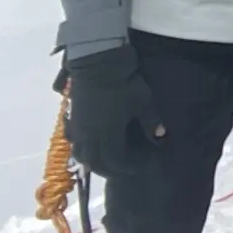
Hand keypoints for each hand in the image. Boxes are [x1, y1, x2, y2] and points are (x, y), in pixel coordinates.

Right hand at [65, 44, 164, 175]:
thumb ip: (151, 121)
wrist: (98, 63)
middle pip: (97, 163)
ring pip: (83, 155)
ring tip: (108, 162)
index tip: (141, 166)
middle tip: (126, 169)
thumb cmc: (124, 82)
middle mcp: (89, 137)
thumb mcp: (143, 101)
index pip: (116, 162)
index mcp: (107, 136)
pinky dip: (83, 151)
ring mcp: (78, 128)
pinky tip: (91, 147)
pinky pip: (74, 144)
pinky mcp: (71, 119)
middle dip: (112, 170)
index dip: (129, 167)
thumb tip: (161, 138)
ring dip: (95, 163)